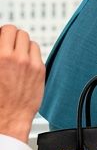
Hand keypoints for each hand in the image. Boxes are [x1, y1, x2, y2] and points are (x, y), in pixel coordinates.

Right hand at [0, 24, 43, 141]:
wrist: (8, 119)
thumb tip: (2, 45)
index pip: (4, 30)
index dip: (2, 34)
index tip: (1, 38)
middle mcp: (11, 57)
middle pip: (16, 31)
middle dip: (11, 36)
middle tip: (8, 43)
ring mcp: (27, 62)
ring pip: (28, 40)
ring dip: (22, 44)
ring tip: (17, 53)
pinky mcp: (39, 69)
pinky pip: (37, 52)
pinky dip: (31, 54)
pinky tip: (25, 63)